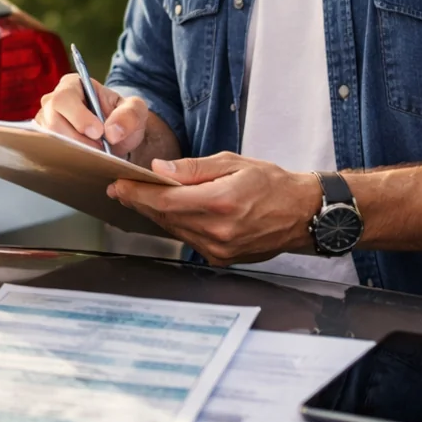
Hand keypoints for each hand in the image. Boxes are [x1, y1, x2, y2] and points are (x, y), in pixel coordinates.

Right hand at [34, 73, 151, 155]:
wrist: (118, 136)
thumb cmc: (122, 117)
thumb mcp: (135, 110)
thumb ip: (129, 115)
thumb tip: (111, 132)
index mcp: (72, 85)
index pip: (64, 99)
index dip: (79, 117)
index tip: (98, 133)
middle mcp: (53, 101)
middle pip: (53, 121)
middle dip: (79, 139)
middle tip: (101, 147)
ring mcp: (46, 122)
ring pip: (51, 140)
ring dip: (76, 150)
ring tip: (97, 152)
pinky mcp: (46, 141)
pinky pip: (51, 152)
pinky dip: (69, 158)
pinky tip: (86, 159)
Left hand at [106, 154, 324, 265]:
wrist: (302, 213)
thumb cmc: (271, 183)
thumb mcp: (233, 163)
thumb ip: (193, 168)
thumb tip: (160, 170)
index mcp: (221, 203)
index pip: (166, 201)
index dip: (138, 194)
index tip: (118, 185)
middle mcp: (218, 231)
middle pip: (165, 217)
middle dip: (140, 202)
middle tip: (122, 189)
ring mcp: (220, 250)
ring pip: (174, 230)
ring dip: (155, 214)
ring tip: (141, 198)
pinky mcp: (222, 259)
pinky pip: (189, 240)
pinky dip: (176, 225)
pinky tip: (169, 212)